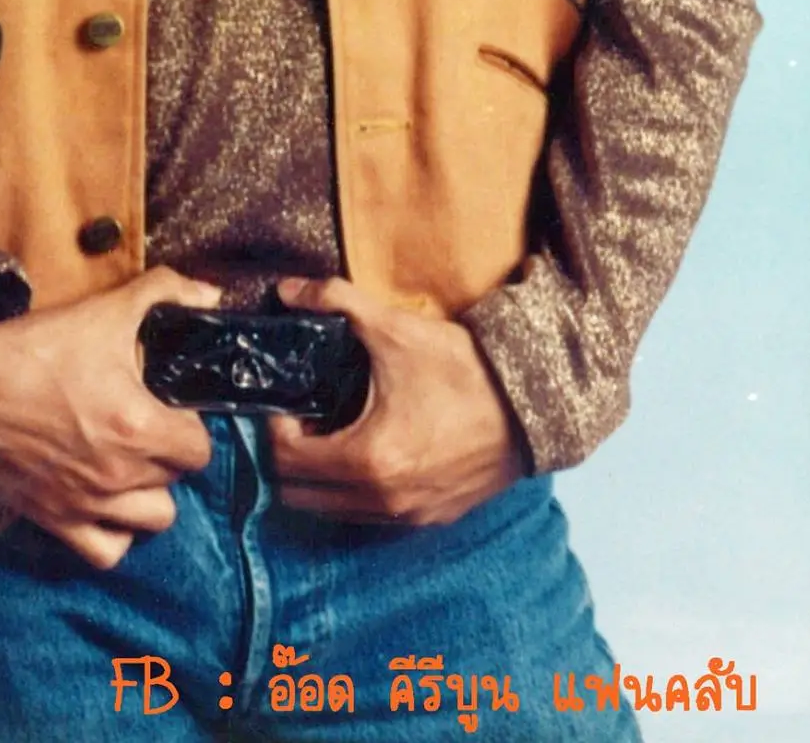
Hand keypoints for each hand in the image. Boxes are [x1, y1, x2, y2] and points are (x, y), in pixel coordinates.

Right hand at [0, 266, 221, 568]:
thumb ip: (165, 293)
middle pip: (177, 479)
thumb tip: (211, 293)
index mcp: (138, 427)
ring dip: (150, 493)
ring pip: (153, 520)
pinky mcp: (57, 520)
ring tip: (132, 464)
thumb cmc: (39, 350)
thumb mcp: (106, 311)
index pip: (200, 449)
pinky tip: (108, 503)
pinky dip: (115, 533)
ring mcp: (88, 504)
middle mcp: (119, 475)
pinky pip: (107, 551)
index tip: (170, 408)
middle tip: (147, 426)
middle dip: (169, 452)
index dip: (190, 425)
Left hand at [266, 276, 525, 525]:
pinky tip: (371, 451)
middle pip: (300, 496)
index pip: (286, 462)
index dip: (276, 428)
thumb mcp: (396, 329)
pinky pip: (371, 517)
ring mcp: (409, 517)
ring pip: (334, 511)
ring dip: (321, 478)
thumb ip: (335, 301)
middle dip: (291, 458)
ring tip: (335, 433)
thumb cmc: (463, 369)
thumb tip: (287, 288)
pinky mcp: (432, 520)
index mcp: (369, 460)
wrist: (533, 406)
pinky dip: (356, 492)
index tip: (290, 403)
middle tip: (307, 418)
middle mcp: (384, 501)